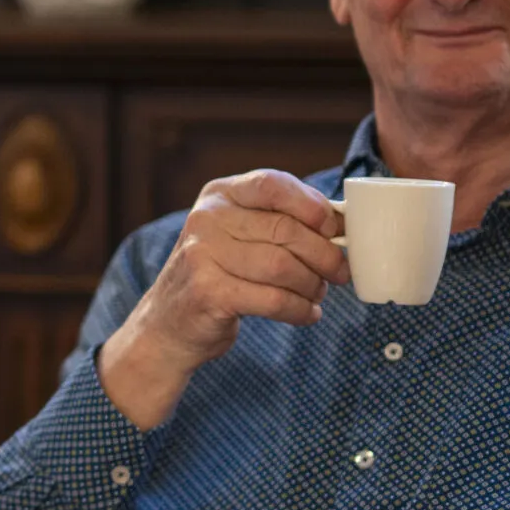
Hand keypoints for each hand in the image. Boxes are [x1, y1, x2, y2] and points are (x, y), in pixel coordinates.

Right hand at [99, 169, 347, 428]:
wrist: (167, 325)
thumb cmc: (218, 276)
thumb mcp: (238, 235)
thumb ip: (279, 221)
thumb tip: (342, 222)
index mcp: (217, 195)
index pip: (272, 184)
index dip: (312, 205)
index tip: (335, 228)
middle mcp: (205, 220)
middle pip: (286, 230)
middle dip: (325, 255)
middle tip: (339, 272)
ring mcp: (202, 256)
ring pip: (284, 267)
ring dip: (313, 286)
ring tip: (316, 295)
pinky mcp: (209, 293)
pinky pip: (275, 300)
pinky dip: (301, 310)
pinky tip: (306, 314)